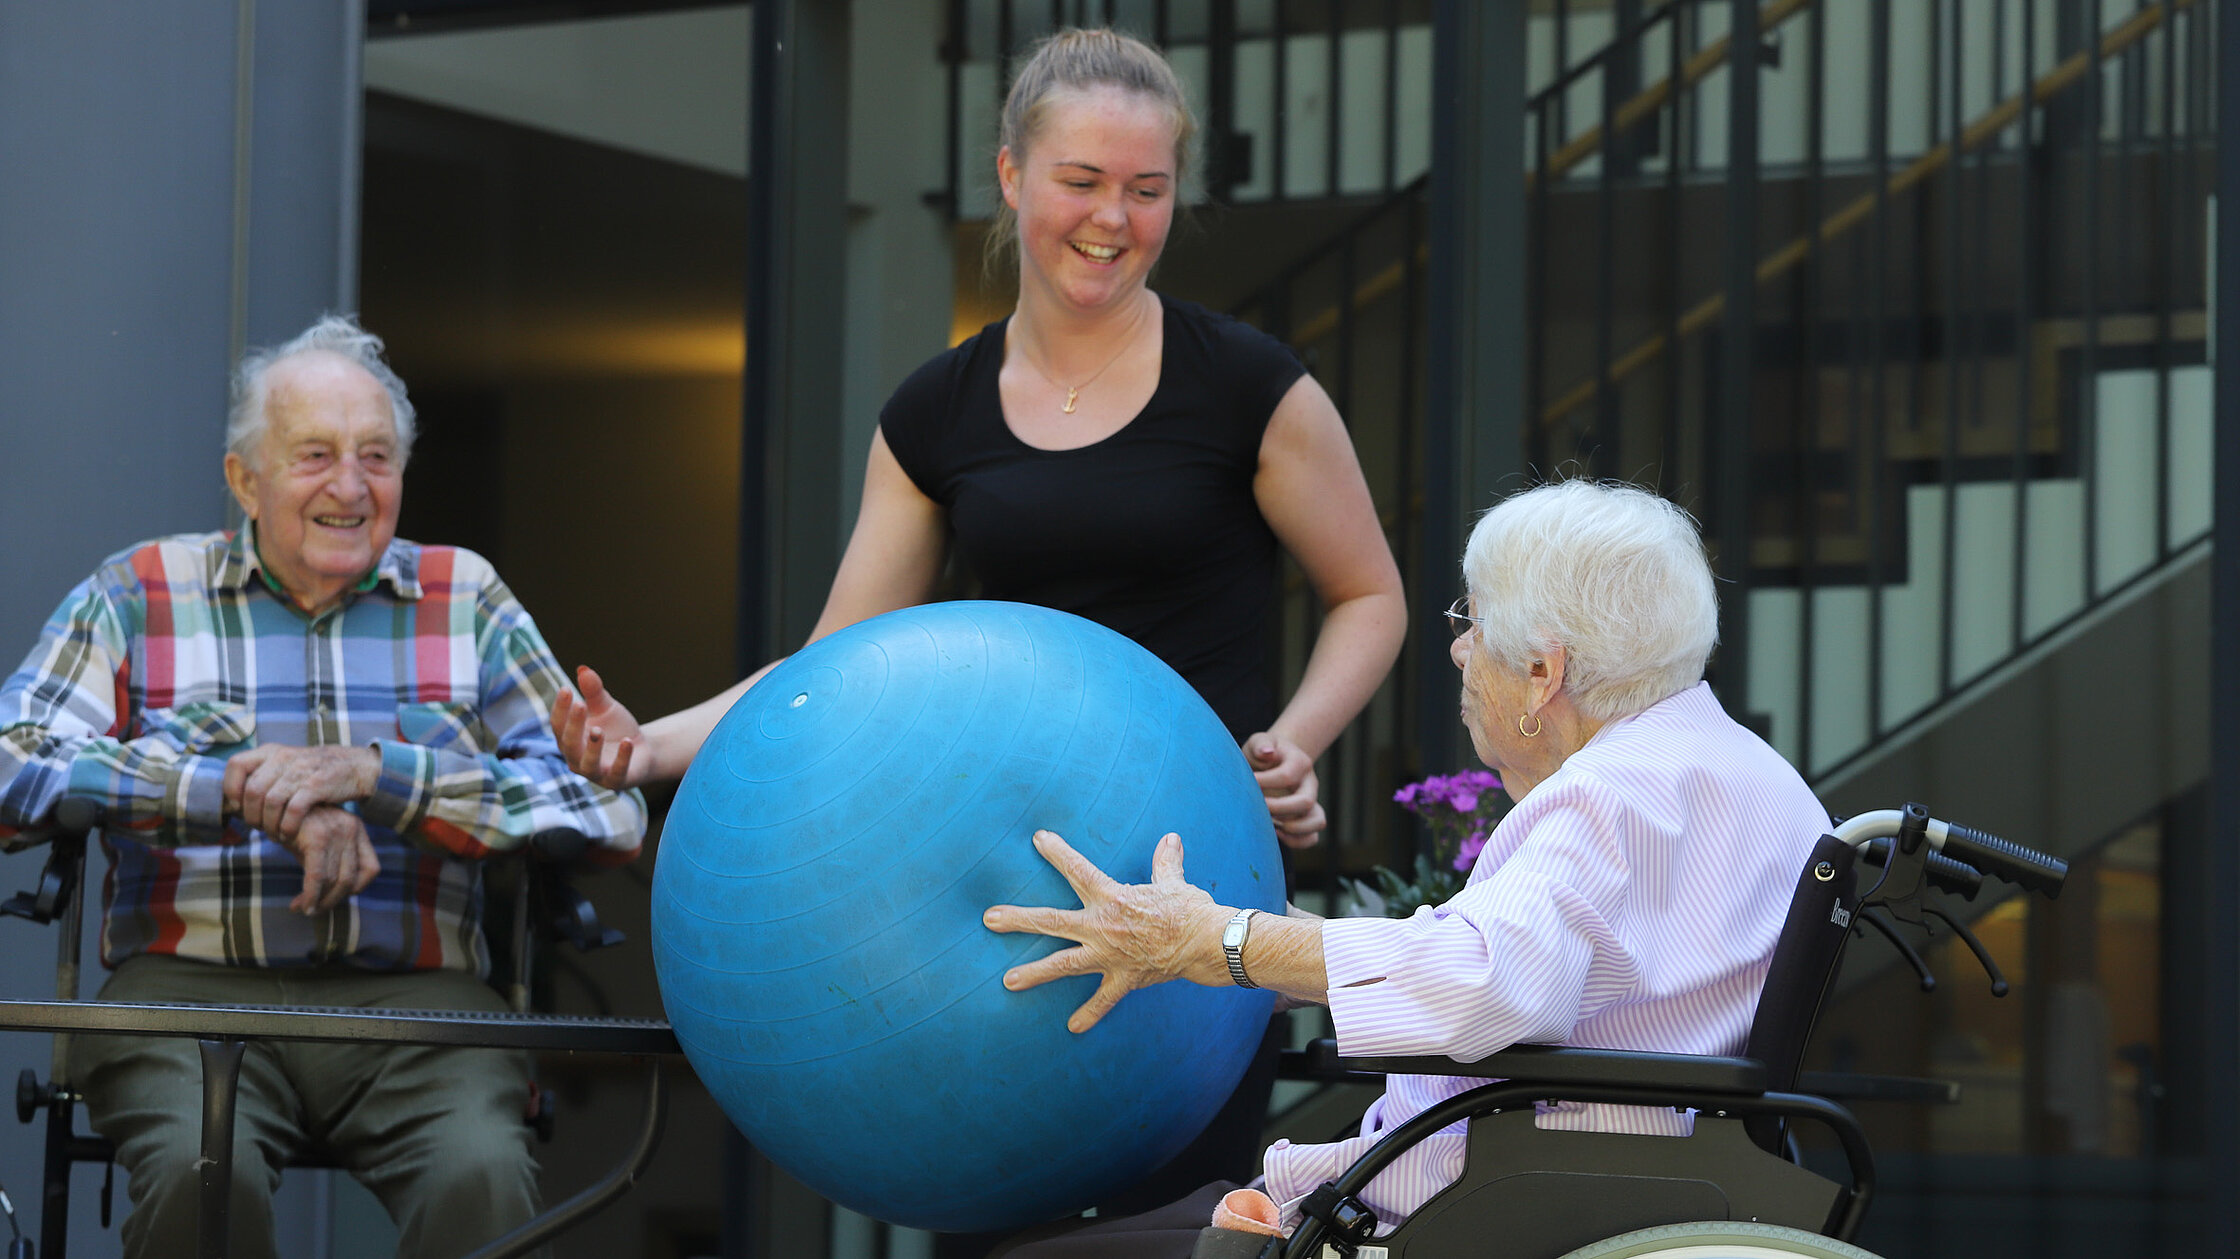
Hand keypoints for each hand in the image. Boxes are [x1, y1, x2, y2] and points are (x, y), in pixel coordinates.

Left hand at [224, 744, 379, 839]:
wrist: (357, 766)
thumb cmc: (314, 773)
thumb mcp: (286, 766)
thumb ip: (262, 778)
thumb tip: (231, 805)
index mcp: (271, 751)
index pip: (236, 765)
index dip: (231, 789)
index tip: (238, 807)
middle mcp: (284, 757)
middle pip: (252, 790)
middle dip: (251, 815)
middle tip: (259, 827)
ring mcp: (301, 770)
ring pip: (270, 802)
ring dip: (269, 824)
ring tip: (274, 833)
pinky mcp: (318, 785)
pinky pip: (293, 810)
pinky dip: (287, 826)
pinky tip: (288, 833)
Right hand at [274, 805, 379, 913]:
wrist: (270, 803)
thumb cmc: (293, 826)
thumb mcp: (316, 845)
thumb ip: (329, 865)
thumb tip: (329, 899)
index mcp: (357, 829)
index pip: (371, 869)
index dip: (356, 889)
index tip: (335, 898)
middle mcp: (352, 828)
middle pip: (351, 879)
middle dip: (332, 901)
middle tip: (313, 911)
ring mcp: (337, 831)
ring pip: (334, 881)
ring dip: (318, 902)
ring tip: (303, 908)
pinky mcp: (318, 836)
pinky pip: (318, 876)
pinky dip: (310, 896)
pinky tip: (301, 905)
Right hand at [552, 666, 648, 789]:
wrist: (642, 750)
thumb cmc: (616, 728)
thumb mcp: (606, 707)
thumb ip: (594, 692)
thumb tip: (583, 669)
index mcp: (568, 738)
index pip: (558, 724)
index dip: (561, 708)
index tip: (566, 689)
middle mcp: (576, 757)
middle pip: (569, 742)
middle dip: (573, 725)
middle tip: (580, 705)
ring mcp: (595, 772)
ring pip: (587, 762)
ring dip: (592, 747)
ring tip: (598, 730)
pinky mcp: (615, 781)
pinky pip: (617, 772)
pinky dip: (622, 758)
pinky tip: (628, 743)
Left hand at [983, 830, 1230, 1033]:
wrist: (1207, 942)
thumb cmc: (1190, 909)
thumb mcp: (1174, 882)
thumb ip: (1166, 862)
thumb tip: (1171, 838)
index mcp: (1112, 897)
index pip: (1077, 869)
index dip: (1056, 852)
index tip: (1037, 839)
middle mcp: (1102, 926)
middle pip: (1052, 921)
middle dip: (1018, 919)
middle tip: (989, 919)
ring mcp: (1109, 956)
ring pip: (1064, 964)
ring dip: (1035, 972)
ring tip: (1008, 981)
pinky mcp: (1123, 979)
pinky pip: (1103, 1001)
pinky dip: (1089, 1014)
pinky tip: (1073, 1027)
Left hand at [1244, 734, 1324, 847]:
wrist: (1271, 763)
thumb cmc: (1261, 753)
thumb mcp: (1258, 742)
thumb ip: (1261, 744)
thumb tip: (1267, 752)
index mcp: (1300, 762)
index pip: (1287, 776)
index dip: (1264, 782)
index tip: (1247, 783)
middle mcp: (1310, 784)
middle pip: (1306, 801)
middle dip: (1279, 808)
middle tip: (1259, 807)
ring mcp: (1311, 803)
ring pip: (1318, 822)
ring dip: (1293, 828)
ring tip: (1271, 824)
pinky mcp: (1307, 819)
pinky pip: (1312, 838)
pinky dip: (1296, 841)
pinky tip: (1275, 833)